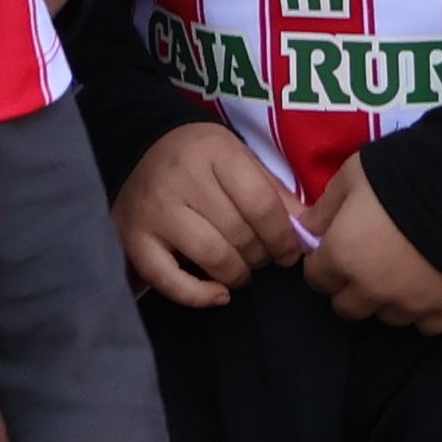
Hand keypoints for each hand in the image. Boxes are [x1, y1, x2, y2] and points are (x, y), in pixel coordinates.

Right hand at [110, 123, 304, 306]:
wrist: (138, 146)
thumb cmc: (200, 156)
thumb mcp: (239, 157)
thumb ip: (272, 192)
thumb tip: (306, 233)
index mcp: (214, 153)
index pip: (261, 204)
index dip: (283, 236)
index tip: (289, 251)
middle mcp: (181, 180)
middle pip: (238, 233)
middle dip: (261, 255)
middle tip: (263, 258)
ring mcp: (155, 211)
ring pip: (211, 256)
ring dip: (237, 274)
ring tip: (242, 271)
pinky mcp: (134, 237)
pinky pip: (168, 279)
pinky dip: (198, 295)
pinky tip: (219, 294)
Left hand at [303, 163, 441, 330]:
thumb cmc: (398, 177)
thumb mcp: (351, 177)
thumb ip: (325, 208)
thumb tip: (308, 229)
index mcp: (342, 258)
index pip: (316, 279)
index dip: (323, 264)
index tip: (335, 251)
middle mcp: (370, 290)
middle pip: (346, 307)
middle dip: (350, 288)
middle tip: (366, 264)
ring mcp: (409, 305)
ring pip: (386, 318)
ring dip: (386, 301)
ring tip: (401, 274)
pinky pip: (426, 326)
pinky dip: (424, 312)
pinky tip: (428, 289)